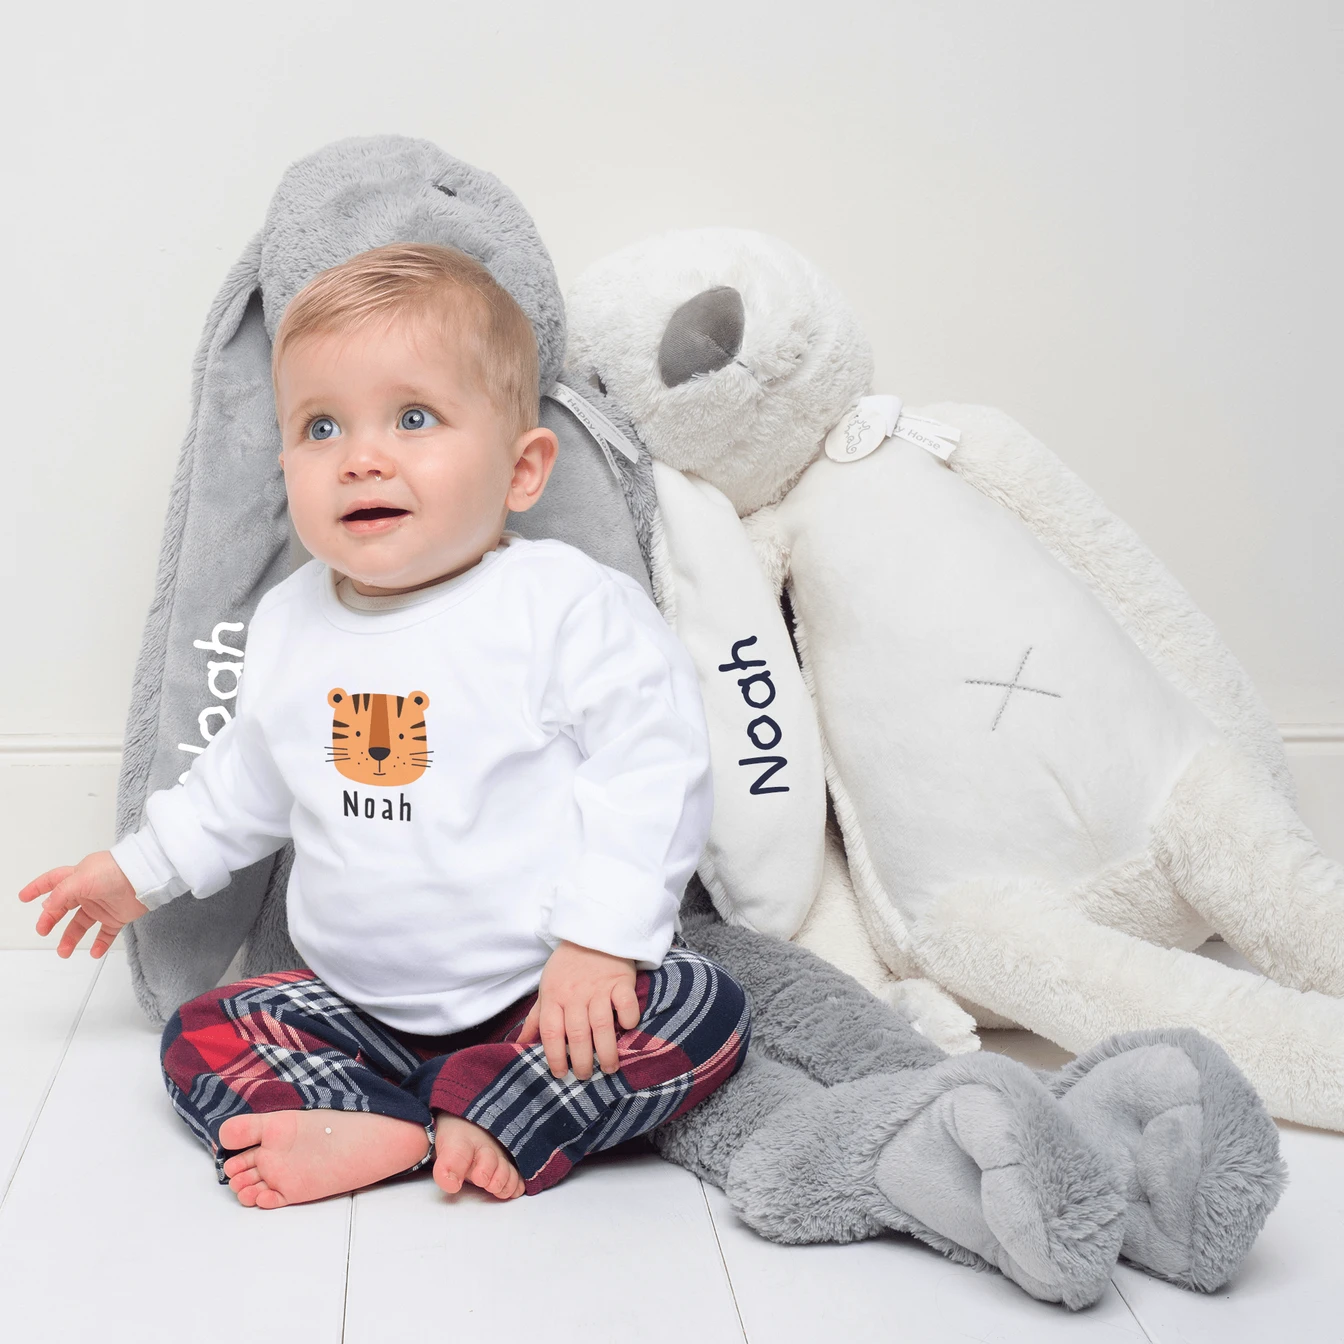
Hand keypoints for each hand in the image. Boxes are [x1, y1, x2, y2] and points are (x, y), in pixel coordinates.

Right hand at [17, 851, 148, 957]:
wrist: (146, 878)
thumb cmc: (115, 871)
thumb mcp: (81, 879)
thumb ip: (61, 894)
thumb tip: (47, 906)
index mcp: (79, 876)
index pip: (53, 882)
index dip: (37, 888)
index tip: (24, 897)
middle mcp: (89, 891)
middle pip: (63, 907)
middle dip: (51, 919)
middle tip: (42, 930)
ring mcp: (103, 904)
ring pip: (81, 924)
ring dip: (71, 938)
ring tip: (64, 952)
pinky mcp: (118, 916)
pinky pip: (106, 933)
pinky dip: (99, 944)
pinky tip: (94, 953)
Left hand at [515, 940, 640, 1079]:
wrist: (593, 931)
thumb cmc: (567, 965)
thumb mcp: (546, 987)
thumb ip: (536, 1017)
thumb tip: (519, 1043)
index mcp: (554, 997)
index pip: (551, 1033)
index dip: (553, 1057)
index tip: (559, 1074)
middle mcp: (575, 994)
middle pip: (578, 1034)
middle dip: (582, 1061)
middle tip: (585, 1075)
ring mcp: (599, 987)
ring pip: (602, 1025)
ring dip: (606, 1051)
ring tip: (609, 1068)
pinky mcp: (620, 980)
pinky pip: (626, 1004)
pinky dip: (628, 1019)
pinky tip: (627, 1029)